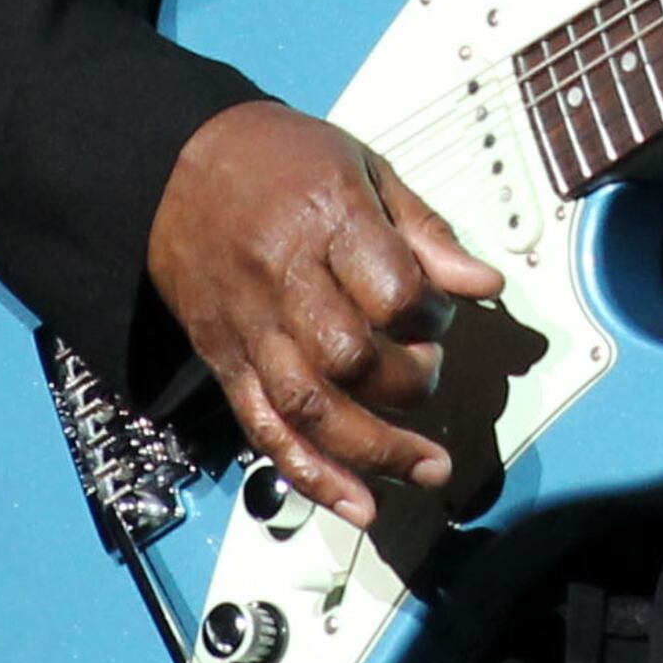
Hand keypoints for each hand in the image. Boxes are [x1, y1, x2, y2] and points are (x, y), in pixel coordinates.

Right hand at [146, 101, 505, 530]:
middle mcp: (282, 280)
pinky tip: (356, 502)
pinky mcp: (225, 361)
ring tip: (425, 471)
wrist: (177, 164)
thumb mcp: (365, 168)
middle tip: (429, 374)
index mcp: (325, 219)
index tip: (441, 308)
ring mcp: (249, 328)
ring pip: (307, 407)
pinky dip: (311, 474)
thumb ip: (426, 232)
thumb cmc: (281, 160)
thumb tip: (485, 285)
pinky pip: (264, 429)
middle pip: (348, 358)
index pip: (388, 288)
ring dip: (371, 452)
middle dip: (405, 382)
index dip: (429, 311)